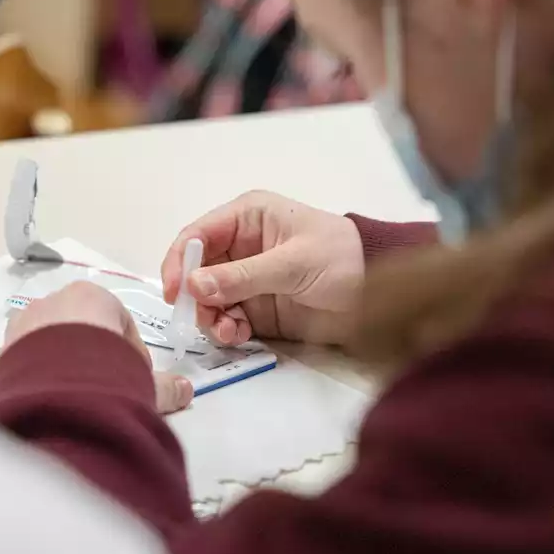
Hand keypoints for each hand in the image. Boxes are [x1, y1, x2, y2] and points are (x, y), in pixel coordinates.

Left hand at [0, 281, 193, 413]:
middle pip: (78, 327)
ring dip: (59, 364)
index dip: (131, 351)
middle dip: (93, 354)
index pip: (117, 319)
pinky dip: (29, 379)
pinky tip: (45, 402)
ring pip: (43, 342)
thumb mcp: (146, 383)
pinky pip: (16, 366)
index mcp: (88, 298)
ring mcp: (18, 331)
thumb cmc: (108, 378)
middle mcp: (49, 305)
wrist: (56, 405)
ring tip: (77, 398)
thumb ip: (166, 386)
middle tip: (108, 389)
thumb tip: (186, 390)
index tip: (136, 378)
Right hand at [161, 191, 364, 345]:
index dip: (179, 261)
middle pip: (196, 271)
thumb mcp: (293, 263)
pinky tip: (237, 336)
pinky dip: (226, 330)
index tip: (173, 291)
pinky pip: (227, 320)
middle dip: (194, 296)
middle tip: (202, 318)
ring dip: (210, 317)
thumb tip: (194, 286)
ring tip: (228, 331)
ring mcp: (247, 279)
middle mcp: (240, 247)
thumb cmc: (342, 260)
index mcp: (248, 218)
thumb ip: (243, 276)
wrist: (380, 295)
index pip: (198, 235)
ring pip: (207, 299)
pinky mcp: (256, 309)